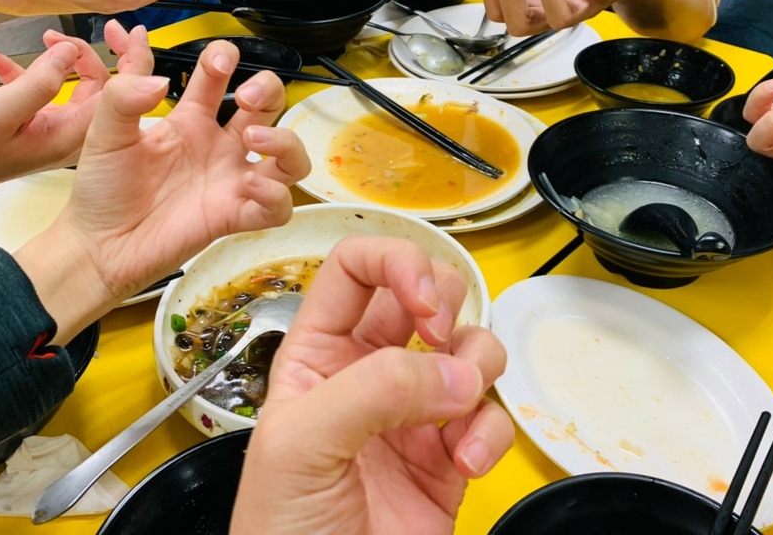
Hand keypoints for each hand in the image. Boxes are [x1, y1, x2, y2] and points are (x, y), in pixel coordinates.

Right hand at [0, 21, 150, 212]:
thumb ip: (39, 82)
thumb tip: (72, 51)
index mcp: (71, 135)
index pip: (120, 94)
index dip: (131, 59)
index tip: (130, 30)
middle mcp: (67, 134)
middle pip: (96, 84)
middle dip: (80, 53)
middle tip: (58, 33)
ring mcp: (48, 129)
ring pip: (66, 83)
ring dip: (47, 59)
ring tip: (31, 41)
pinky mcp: (27, 124)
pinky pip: (35, 90)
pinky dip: (16, 70)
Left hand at [15, 39, 311, 342]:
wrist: (98, 244)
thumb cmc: (103, 190)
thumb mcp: (104, 133)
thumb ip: (123, 97)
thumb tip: (161, 81)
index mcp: (190, 121)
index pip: (220, 77)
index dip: (226, 58)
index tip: (220, 61)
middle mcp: (219, 147)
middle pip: (268, 106)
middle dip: (269, 89)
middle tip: (247, 97)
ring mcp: (231, 182)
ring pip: (290, 157)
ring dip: (285, 141)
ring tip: (255, 139)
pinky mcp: (235, 217)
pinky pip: (279, 207)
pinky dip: (276, 194)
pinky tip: (249, 185)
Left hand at [231, 237, 512, 534]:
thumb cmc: (279, 529)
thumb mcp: (300, 443)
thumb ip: (372, 390)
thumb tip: (452, 370)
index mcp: (318, 352)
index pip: (358, 267)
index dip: (396, 264)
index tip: (423, 299)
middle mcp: (369, 372)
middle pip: (426, 292)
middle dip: (446, 302)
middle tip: (441, 336)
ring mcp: (415, 411)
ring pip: (472, 346)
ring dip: (478, 365)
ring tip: (458, 407)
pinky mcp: (452, 454)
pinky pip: (493, 416)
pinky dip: (492, 433)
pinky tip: (465, 463)